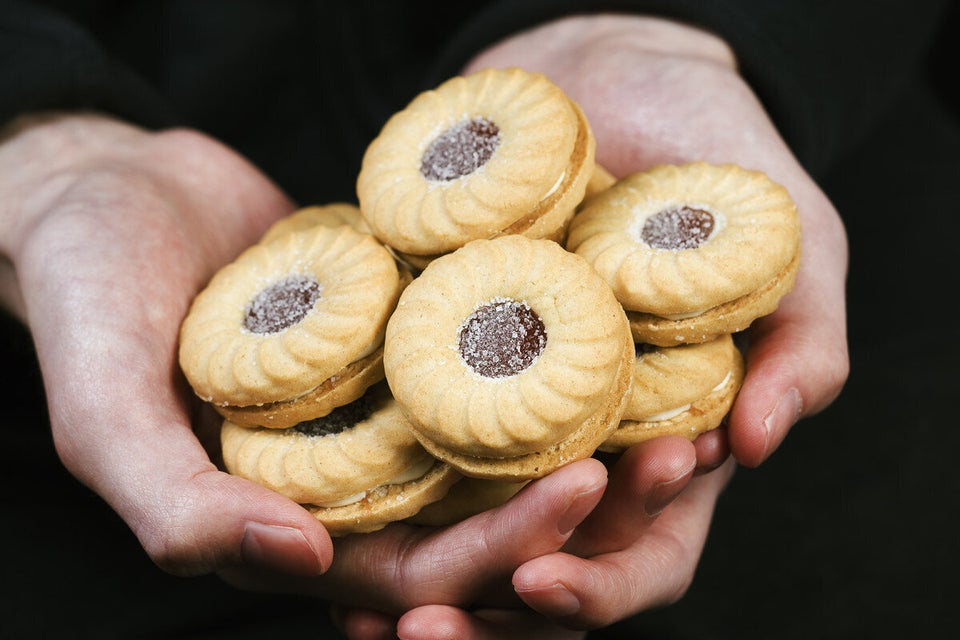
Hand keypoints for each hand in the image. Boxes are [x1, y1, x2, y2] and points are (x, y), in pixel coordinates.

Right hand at [0, 115, 607, 636]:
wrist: (116, 191)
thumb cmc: (90, 295)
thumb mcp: (102, 407)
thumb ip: (176, 504)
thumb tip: (300, 562)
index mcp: (290, 526)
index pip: (418, 573)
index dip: (504, 551)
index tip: (582, 492)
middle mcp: (351, 479)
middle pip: (486, 518)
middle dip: (575, 505)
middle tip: (664, 455)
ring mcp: (384, 406)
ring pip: (502, 448)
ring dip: (583, 439)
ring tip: (669, 410)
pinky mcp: (405, 338)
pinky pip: (489, 360)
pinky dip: (548, 358)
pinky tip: (611, 327)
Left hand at [386, 13, 848, 634]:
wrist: (620, 75)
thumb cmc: (721, 164)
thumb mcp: (796, 250)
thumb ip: (803, 346)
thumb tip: (762, 446)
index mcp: (667, 446)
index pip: (641, 556)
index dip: (598, 588)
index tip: (540, 583)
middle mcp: (581, 444)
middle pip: (539, 569)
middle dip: (485, 614)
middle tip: (419, 634)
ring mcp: (506, 406)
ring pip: (461, 525)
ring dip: (415, 579)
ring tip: (357, 612)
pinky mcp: (440, 356)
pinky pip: (400, 432)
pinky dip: (368, 483)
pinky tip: (313, 514)